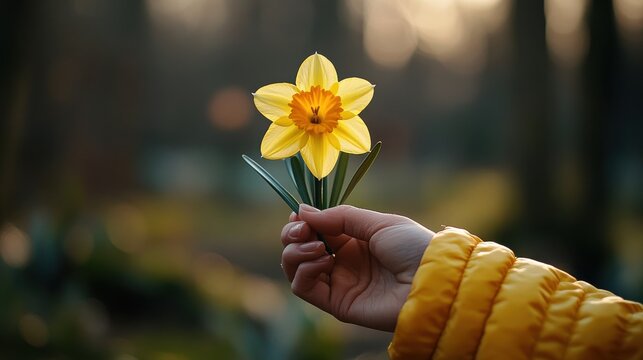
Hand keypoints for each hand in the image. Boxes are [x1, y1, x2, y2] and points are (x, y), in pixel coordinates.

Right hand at [280, 204, 433, 331]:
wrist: (430, 281)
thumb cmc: (412, 247)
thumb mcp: (377, 223)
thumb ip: (339, 217)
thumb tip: (302, 210)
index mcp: (353, 240)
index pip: (314, 229)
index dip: (302, 220)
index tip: (300, 213)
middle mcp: (342, 260)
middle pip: (298, 247)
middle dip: (293, 234)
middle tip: (302, 229)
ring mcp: (338, 282)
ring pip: (295, 267)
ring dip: (296, 252)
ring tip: (318, 247)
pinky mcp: (337, 303)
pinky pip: (304, 288)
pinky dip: (305, 271)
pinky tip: (325, 260)